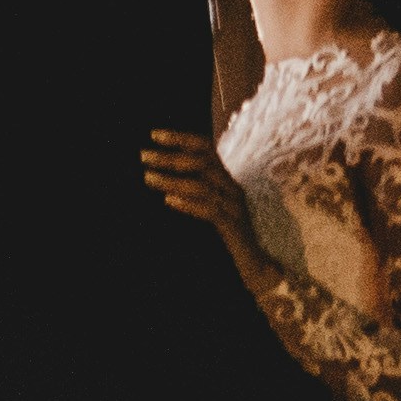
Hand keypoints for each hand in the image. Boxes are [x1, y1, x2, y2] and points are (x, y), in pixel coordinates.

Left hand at [139, 129, 256, 259]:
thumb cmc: (230, 237)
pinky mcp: (233, 227)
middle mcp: (231, 189)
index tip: (154, 135)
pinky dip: (188, 204)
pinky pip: (210, 211)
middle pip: (202, 162)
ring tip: (148, 178)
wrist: (257, 266)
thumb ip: (194, 193)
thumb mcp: (212, 209)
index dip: (181, 138)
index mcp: (225, 181)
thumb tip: (163, 186)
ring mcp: (234, 207)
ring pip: (202, 186)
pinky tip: (169, 201)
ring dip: (172, 180)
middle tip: (143, 156)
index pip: (205, 149)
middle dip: (170, 156)